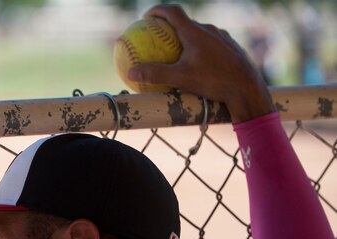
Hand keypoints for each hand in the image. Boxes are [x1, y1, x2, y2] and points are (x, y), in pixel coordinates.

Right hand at [127, 4, 273, 122]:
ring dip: (186, 39)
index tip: (146, 17)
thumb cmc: (214, 81)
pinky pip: (211, 45)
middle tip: (157, 36)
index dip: (157, 11)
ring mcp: (222, 38)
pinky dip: (199, 50)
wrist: (247, 87)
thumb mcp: (181, 79)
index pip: (173, 12)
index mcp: (195, 32)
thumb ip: (155, 74)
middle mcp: (209, 30)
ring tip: (177, 53)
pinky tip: (197, 65)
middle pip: (186, 23)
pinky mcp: (231, 48)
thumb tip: (131, 72)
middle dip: (170, 27)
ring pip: (200, 34)